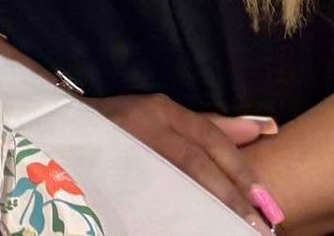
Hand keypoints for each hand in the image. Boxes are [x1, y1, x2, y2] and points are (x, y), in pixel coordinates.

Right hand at [90, 95, 275, 227]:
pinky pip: (154, 197)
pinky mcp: (115, 174)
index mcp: (161, 109)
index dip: (239, 169)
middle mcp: (146, 126)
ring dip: (209, 207)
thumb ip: (212, 126)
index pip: (208, 137)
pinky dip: (179, 213)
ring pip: (176, 182)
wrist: (67, 127)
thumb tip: (265, 127)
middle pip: (195, 162)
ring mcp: (128, 150)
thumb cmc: (128, 124)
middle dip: (229, 196)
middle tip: (257, 226)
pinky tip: (195, 225)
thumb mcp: (167, 118)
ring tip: (233, 229)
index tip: (265, 200)